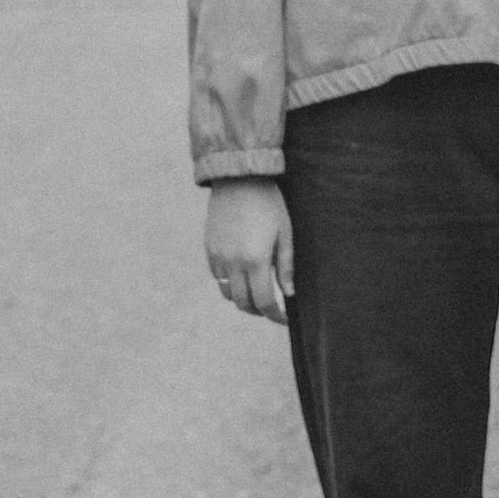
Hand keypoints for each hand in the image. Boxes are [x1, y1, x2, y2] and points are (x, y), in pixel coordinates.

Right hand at [204, 177, 293, 324]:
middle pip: (243, 303)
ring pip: (227, 293)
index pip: (264, 301)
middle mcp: (233, 262)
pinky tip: (242, 274)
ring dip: (242, 299)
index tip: (283, 318)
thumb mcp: (284, 233)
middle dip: (259, 311)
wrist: (239, 179)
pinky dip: (229, 283)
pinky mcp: (209, 249)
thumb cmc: (268, 204)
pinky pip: (217, 276)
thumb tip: (289, 293)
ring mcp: (218, 256)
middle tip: (271, 308)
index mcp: (255, 260)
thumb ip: (286, 266)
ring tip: (255, 293)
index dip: (275, 315)